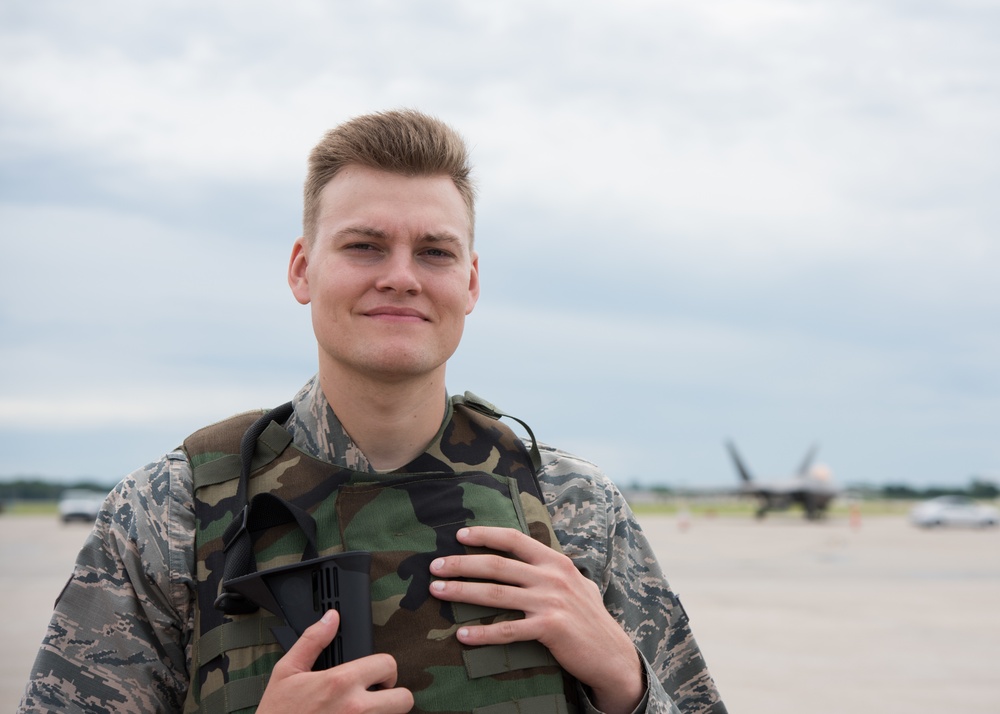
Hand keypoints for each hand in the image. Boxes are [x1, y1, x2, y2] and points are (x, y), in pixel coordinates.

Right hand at [257, 609, 413, 713]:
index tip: (374, 675)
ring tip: (364, 711)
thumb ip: (312, 641)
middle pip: (404, 698)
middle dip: (394, 695)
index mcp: (340, 682)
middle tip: (378, 696)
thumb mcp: (287, 672)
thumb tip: (331, 617)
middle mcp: (356, 708)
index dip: (383, 668)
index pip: (388, 664)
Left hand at [428, 526, 643, 713]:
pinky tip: (462, 636)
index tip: (459, 535)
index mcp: (556, 561)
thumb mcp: (577, 582)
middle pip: (497, 565)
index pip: (514, 539)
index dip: (485, 535)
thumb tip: (530, 556)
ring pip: (496, 594)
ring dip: (461, 592)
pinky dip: (482, 633)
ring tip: (437, 592)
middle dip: (461, 564)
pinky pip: (507, 630)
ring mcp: (550, 602)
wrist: (611, 653)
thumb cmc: (590, 618)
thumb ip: (553, 569)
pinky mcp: (549, 628)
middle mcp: (552, 577)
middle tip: (434, 567)